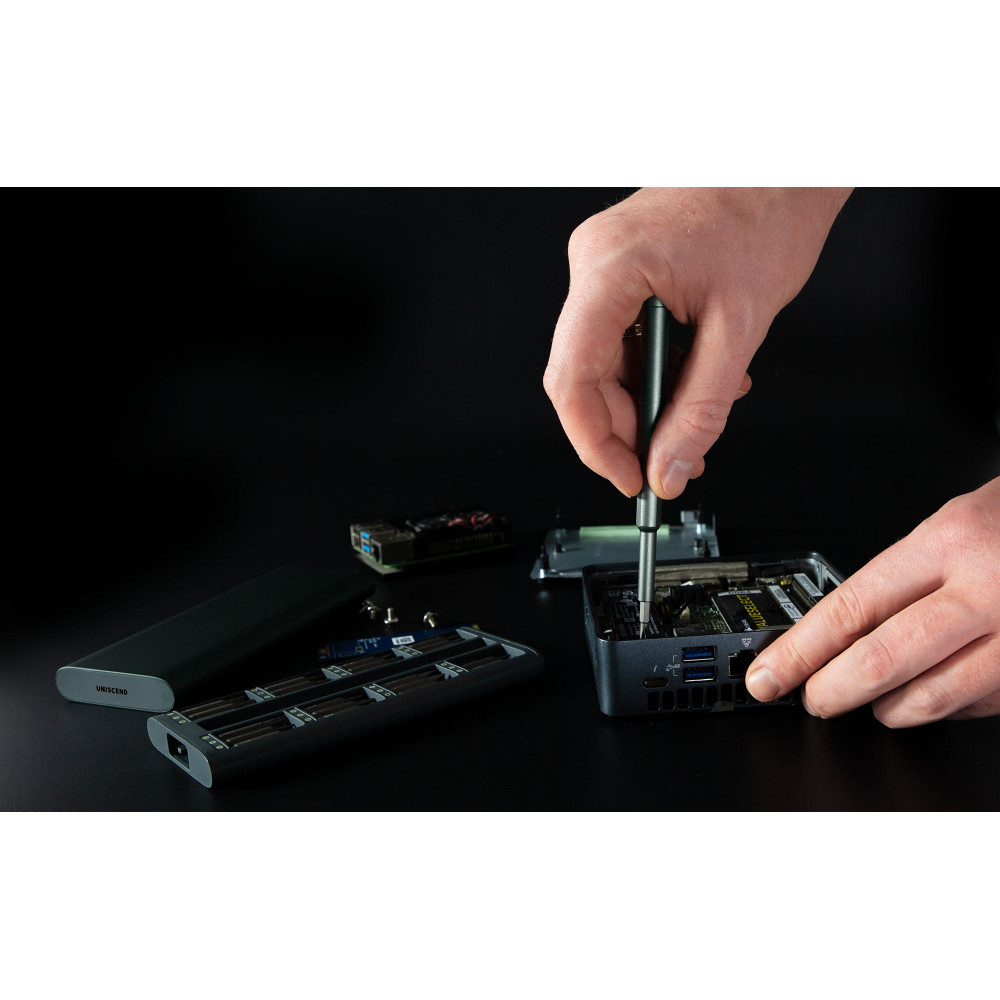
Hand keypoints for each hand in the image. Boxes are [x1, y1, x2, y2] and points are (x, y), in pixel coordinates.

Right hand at [543, 187, 851, 497]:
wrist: (786, 162)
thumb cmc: (769, 209)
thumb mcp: (740, 326)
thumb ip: (702, 408)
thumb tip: (670, 464)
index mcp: (609, 268)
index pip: (572, 377)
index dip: (594, 441)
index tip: (628, 476)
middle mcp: (593, 263)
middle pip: (583, 375)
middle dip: (625, 428)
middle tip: (664, 461)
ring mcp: (604, 265)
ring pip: (603, 362)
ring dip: (645, 402)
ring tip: (691, 422)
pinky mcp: (623, 270)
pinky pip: (621, 339)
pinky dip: (654, 371)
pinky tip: (691, 380)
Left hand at [745, 477, 999, 726]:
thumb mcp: (949, 528)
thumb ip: (901, 577)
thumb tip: (836, 630)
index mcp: (948, 543)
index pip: (852, 606)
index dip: (801, 650)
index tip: (769, 676)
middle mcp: (986, 589)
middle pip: (886, 658)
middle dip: (833, 689)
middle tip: (811, 700)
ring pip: (934, 696)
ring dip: (888, 709)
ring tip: (868, 703)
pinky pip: (979, 705)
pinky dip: (942, 709)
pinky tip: (925, 698)